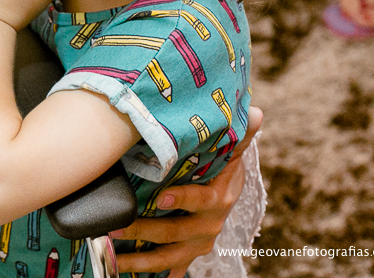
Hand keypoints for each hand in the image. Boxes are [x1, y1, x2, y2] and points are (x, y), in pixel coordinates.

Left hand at [112, 106, 264, 277]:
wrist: (224, 194)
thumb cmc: (220, 167)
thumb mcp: (229, 152)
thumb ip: (237, 135)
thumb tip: (257, 112)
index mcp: (219, 199)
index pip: (203, 200)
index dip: (183, 200)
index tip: (160, 197)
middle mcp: (209, 225)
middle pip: (177, 232)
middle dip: (146, 230)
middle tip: (118, 225)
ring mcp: (197, 243)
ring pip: (170, 256)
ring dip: (142, 259)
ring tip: (115, 255)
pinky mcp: (186, 254)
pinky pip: (168, 268)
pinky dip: (150, 273)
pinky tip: (125, 272)